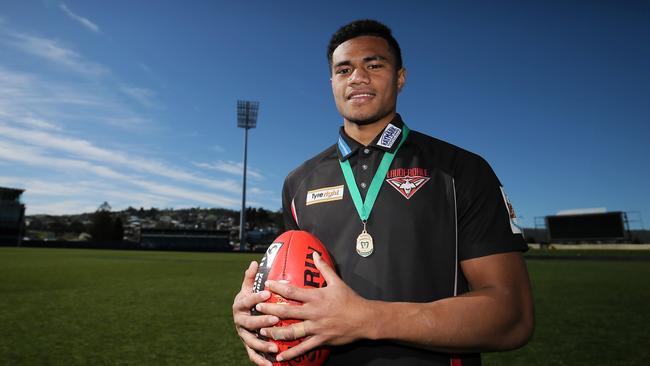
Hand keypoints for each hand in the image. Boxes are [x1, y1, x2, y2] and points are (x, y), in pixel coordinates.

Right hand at [232, 261, 280, 365]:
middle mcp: (239, 321)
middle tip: (276, 319)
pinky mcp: (248, 346)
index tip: (267, 293)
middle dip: (262, 321)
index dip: (256, 297)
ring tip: (275, 346)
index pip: (247, 300)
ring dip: (263, 345)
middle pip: (249, 323)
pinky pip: (253, 355)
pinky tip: (271, 365)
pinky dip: (260, 361)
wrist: (242, 315)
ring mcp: (243, 335)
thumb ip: (250, 277)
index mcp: (239, 305)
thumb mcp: (248, 288)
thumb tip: (254, 262)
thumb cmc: (249, 300)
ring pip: (251, 341)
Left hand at [256, 252, 372, 361]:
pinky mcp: (321, 340)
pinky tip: (279, 357)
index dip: (278, 287)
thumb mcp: (337, 281)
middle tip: (257, 307)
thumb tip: (315, 254)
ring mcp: (316, 328)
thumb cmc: (350, 299)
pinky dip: (291, 353)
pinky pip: (303, 348)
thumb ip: (324, 268)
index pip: (293, 291)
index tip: (266, 284)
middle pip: (287, 311)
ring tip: (262, 331)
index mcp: (316, 297)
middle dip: (270, 309)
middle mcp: (314, 312)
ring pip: (292, 331)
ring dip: (275, 332)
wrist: (365, 319)